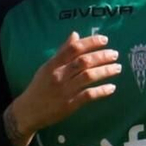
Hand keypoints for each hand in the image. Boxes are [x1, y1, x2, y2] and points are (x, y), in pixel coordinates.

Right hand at [5, 32, 120, 145]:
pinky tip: (111, 88)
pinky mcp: (69, 105)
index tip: (105, 40)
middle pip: (83, 62)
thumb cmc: (39, 87)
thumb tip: (75, 34)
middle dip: (102, 56)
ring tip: (117, 68)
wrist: (28, 111)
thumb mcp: (47, 67)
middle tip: (115, 54)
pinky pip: (88, 95)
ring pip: (88, 77)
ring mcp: (64, 90)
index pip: (74, 48)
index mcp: (53, 64)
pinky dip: (101, 91)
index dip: (90, 42)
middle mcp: (59, 75)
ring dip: (105, 71)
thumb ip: (62, 51)